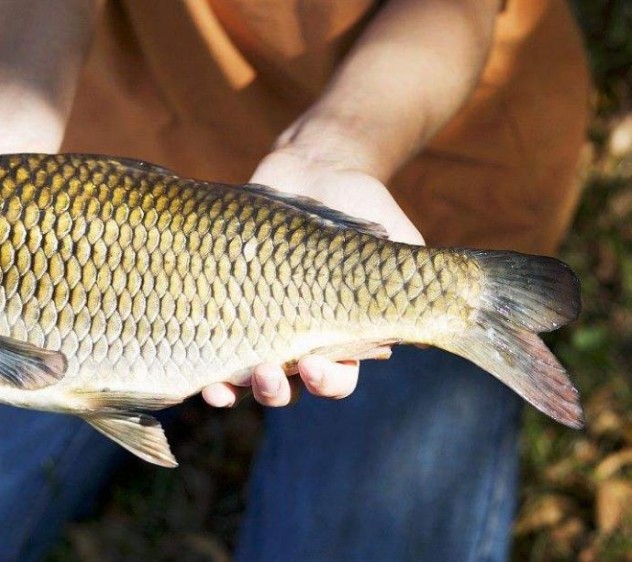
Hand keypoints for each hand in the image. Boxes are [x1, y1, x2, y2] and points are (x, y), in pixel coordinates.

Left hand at [201, 149, 423, 407]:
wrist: (315, 169)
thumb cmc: (365, 206)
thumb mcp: (397, 242)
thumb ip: (412, 281)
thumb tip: (438, 316)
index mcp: (342, 337)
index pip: (338, 379)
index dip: (328, 382)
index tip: (316, 366)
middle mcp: (300, 341)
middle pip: (288, 387)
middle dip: (275, 390)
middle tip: (266, 375)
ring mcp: (259, 326)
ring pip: (245, 377)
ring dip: (232, 388)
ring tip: (220, 386)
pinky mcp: (223, 306)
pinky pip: (210, 345)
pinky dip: (200, 360)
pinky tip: (194, 366)